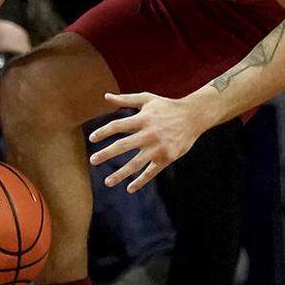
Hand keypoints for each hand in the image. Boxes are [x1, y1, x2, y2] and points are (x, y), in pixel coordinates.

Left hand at [87, 92, 204, 192]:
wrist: (193, 116)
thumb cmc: (166, 106)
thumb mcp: (147, 99)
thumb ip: (126, 99)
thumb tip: (106, 96)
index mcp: (142, 119)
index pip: (118, 125)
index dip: (103, 132)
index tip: (91, 138)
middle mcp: (149, 134)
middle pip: (123, 145)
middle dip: (106, 154)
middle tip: (93, 161)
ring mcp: (158, 147)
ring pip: (136, 163)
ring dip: (121, 173)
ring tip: (107, 182)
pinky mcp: (167, 157)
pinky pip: (152, 172)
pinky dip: (141, 181)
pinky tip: (129, 188)